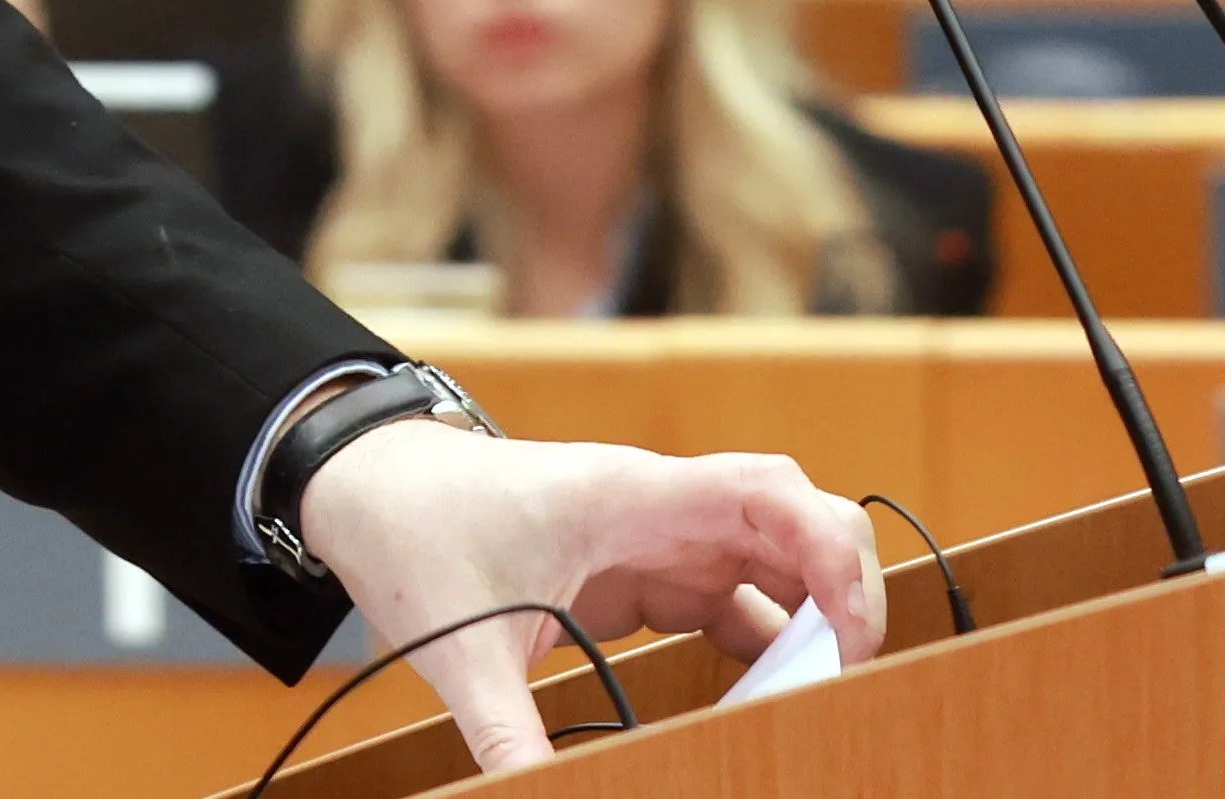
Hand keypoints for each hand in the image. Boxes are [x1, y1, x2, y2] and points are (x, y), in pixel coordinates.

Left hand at [290, 421, 882, 772]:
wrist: (367, 487)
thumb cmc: (414, 534)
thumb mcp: (459, 651)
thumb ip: (505, 737)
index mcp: (627, 498)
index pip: (764, 495)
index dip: (829, 552)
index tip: (854, 629)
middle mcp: (657, 507)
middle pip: (789, 522)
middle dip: (841, 588)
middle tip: (856, 675)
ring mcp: (651, 536)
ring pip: (764, 566)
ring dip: (802, 623)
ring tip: (821, 701)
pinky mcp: (636, 570)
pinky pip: (722, 601)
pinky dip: (756, 646)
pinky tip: (766, 701)